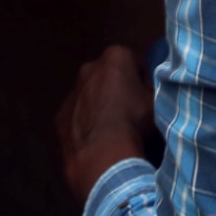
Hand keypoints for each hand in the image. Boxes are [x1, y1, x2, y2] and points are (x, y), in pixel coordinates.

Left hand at [58, 45, 155, 210]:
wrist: (103, 157)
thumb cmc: (134, 123)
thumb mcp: (155, 101)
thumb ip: (149, 88)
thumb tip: (145, 87)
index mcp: (115, 58)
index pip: (133, 62)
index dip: (141, 79)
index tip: (145, 96)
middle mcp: (89, 68)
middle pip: (107, 75)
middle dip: (116, 87)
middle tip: (129, 111)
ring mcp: (71, 93)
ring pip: (89, 95)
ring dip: (99, 105)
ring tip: (111, 129)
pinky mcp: (60, 116)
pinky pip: (76, 115)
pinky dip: (84, 122)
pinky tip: (96, 140)